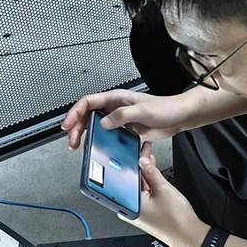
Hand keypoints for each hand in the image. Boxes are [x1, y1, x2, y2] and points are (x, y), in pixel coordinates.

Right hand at [61, 89, 192, 149]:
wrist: (179, 116)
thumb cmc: (166, 108)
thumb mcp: (143, 111)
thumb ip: (122, 116)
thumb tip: (104, 122)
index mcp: (117, 98)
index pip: (88, 102)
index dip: (75, 113)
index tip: (68, 124)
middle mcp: (115, 108)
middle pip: (88, 115)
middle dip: (76, 127)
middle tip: (72, 141)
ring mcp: (119, 119)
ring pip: (95, 125)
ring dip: (85, 135)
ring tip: (78, 145)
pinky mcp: (125, 129)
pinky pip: (107, 135)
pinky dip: (98, 141)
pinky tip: (96, 148)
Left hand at [119, 143, 208, 246]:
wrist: (189, 236)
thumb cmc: (176, 221)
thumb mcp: (163, 189)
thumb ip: (151, 172)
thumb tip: (143, 160)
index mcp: (128, 205)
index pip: (125, 177)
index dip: (132, 161)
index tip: (137, 151)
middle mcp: (130, 209)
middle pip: (131, 181)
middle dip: (139, 165)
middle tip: (145, 151)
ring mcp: (138, 211)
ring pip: (138, 186)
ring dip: (145, 172)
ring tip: (150, 157)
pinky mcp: (146, 211)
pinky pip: (144, 193)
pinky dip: (149, 182)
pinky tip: (153, 172)